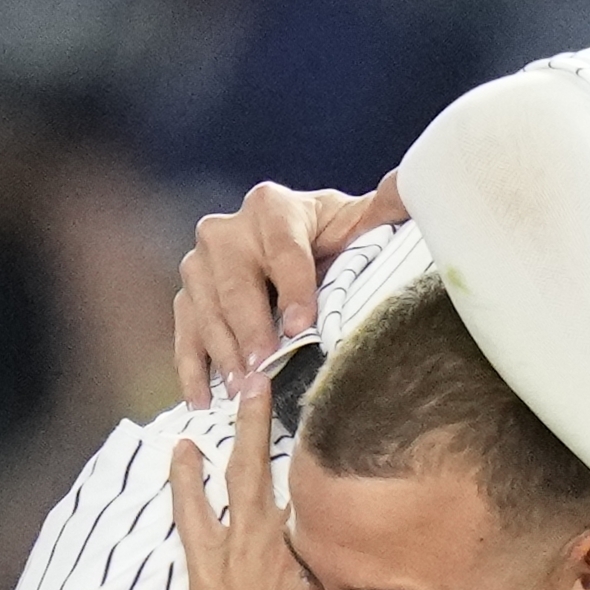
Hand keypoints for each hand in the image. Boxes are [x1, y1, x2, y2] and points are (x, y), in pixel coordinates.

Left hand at [168, 426, 320, 589]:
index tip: (334, 420)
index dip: (325, 457)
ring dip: (218, 450)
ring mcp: (231, 557)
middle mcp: (272, 544)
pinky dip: (184, 488)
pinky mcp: (202, 576)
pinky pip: (189, 520)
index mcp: (315, 556)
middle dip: (260, 424)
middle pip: (268, 471)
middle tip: (258, 382)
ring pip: (222, 488)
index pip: (320, 492)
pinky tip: (179, 462)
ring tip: (209, 419)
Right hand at [174, 177, 402, 406]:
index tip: (302, 326)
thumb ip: (385, 207)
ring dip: (222, 353)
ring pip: (204, 309)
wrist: (299, 246)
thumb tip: (404, 189)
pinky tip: (205, 400)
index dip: (294, 289)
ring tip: (241, 390)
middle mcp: (227, 231)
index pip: (284, 251)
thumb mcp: (360, 221)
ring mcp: (200, 264)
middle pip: (234, 283)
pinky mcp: (189, 296)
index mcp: (272, 208)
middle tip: (264, 367)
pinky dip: (191, 369)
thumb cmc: (335, 238)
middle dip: (250, 329)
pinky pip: (185, 332)